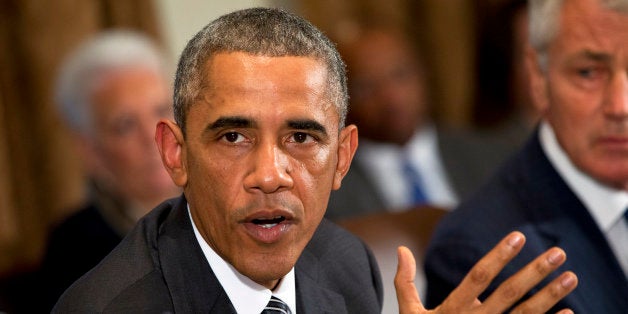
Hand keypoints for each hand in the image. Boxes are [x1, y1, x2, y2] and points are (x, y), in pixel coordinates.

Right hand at [394, 231, 577, 313]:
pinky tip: (568, 312)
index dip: (498, 256)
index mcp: (453, 309)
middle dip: (534, 272)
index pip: (479, 277)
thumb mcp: (408, 313)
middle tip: (559, 252)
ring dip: (550, 295)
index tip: (518, 237)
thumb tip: (401, 250)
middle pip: (509, 294)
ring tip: (571, 276)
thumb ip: (405, 282)